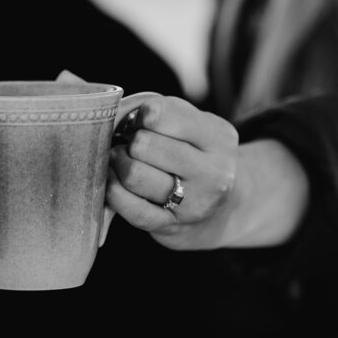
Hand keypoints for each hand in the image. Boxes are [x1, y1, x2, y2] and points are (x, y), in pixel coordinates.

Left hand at [106, 93, 241, 249]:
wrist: (223, 208)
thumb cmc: (197, 155)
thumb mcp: (194, 124)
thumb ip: (162, 111)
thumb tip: (120, 118)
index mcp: (219, 137)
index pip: (160, 115)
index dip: (141, 115)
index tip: (143, 121)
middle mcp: (213, 172)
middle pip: (143, 145)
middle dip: (130, 141)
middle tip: (132, 144)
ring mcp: (194, 203)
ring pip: (134, 175)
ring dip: (119, 164)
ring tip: (124, 160)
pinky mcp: (172, 226)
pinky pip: (131, 209)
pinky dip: (114, 191)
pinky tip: (114, 182)